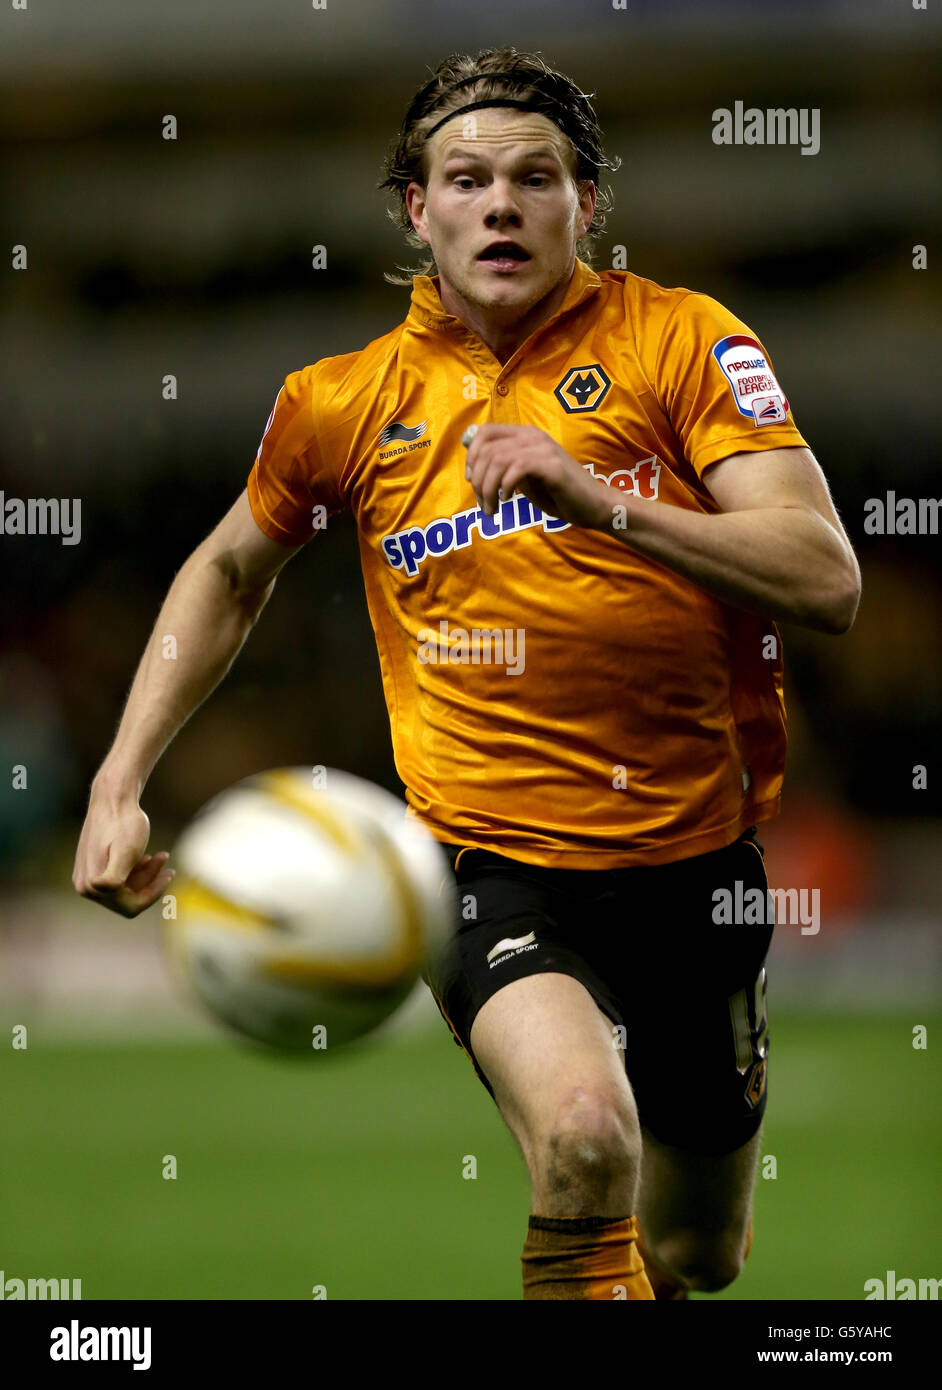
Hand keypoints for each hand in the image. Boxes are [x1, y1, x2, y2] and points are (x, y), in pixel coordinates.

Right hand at [73, 782, 173, 917]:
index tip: (169, 873)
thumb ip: (114, 875)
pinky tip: (148, 856)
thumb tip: (98, 888)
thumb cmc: (123, 824)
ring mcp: (87, 877)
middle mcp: (84, 887)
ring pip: (124, 888)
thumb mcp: (126, 851)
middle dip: (150, 882)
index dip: (153, 893)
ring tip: (161, 855)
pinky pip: (118, 878)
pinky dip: (135, 869)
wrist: (112, 798)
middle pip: (127, 899)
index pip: (131, 906)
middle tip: (166, 860)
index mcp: (93, 887)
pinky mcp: (92, 867)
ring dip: (145, 874)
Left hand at [464, 423, 609, 528]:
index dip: (471, 456)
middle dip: (477, 480)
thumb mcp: (524, 477)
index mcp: (525, 435)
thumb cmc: (559, 493)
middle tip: (483, 503)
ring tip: (492, 508)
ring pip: (498, 459)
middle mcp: (533, 436)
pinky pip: (517, 468)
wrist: (593, 505)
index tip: (473, 481)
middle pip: (486, 448)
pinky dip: (505, 486)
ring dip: (488, 488)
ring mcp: (544, 449)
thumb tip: (474, 467)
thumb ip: (504, 467)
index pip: (484, 432)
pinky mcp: (553, 466)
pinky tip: (508, 499)